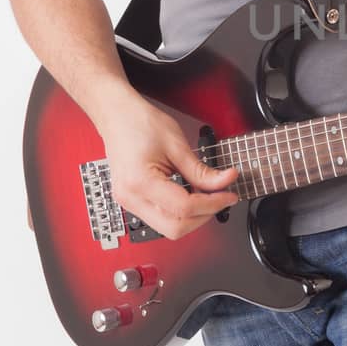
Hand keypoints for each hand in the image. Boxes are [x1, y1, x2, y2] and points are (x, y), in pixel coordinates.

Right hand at [100, 97, 240, 239]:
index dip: (213, 204)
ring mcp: (129, 203)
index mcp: (141, 182)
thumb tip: (225, 182)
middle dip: (203, 216)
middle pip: (175, 229)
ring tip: (206, 196)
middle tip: (220, 199)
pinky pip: (160, 218)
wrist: (117, 116)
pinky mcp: (132, 202)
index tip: (229, 195)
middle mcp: (131, 198)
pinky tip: (190, 196)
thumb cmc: (140, 123)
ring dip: (192, 217)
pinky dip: (180, 213)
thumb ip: (202, 171)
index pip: (184, 209)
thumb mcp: (177, 145)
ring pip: (168, 229)